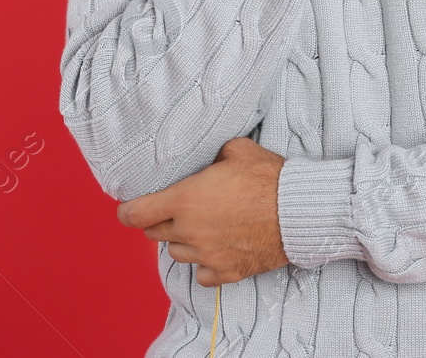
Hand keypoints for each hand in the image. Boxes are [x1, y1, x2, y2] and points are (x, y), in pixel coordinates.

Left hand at [116, 137, 289, 286]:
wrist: (298, 211)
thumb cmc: (268, 178)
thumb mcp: (237, 150)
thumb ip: (213, 156)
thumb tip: (210, 159)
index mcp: (184, 201)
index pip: (136, 214)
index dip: (127, 212)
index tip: (128, 210)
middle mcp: (189, 231)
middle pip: (154, 234)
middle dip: (159, 222)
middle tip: (176, 211)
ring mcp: (207, 255)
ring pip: (177, 253)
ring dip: (182, 241)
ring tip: (201, 228)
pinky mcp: (226, 271)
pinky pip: (201, 274)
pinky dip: (204, 264)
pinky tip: (215, 250)